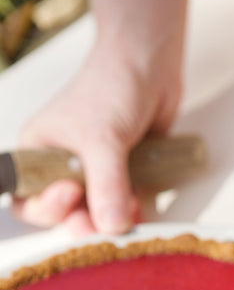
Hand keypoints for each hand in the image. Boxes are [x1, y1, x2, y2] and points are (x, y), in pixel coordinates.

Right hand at [12, 39, 181, 235]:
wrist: (150, 63)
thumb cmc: (111, 86)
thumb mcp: (102, 140)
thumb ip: (106, 185)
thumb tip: (109, 226)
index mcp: (39, 154)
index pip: (28, 201)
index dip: (47, 209)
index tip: (72, 195)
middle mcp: (64, 168)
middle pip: (66, 215)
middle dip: (87, 224)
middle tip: (108, 225)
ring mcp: (95, 172)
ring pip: (98, 215)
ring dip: (114, 222)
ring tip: (130, 216)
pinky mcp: (124, 174)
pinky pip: (124, 206)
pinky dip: (133, 213)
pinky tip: (142, 211)